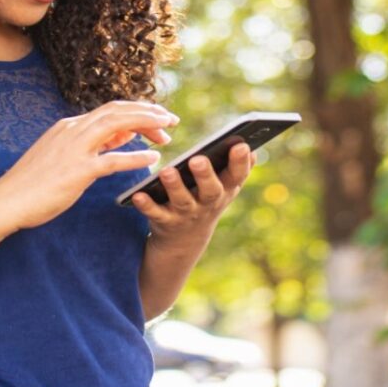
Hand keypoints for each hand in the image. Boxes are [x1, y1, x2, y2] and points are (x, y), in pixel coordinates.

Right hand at [0, 101, 177, 229]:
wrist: (6, 201)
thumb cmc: (33, 183)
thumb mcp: (62, 155)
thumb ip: (91, 144)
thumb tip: (121, 136)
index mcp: (69, 126)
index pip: (110, 109)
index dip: (137, 112)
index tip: (156, 120)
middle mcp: (72, 130)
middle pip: (118, 110)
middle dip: (148, 112)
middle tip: (171, 121)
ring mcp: (74, 149)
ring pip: (118, 124)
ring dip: (146, 124)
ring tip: (167, 132)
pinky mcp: (77, 170)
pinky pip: (113, 159)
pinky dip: (135, 157)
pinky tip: (153, 159)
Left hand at [130, 142, 256, 253]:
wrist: (184, 241)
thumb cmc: (206, 201)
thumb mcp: (224, 188)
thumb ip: (236, 169)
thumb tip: (249, 147)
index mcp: (225, 190)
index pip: (237, 176)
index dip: (240, 162)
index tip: (240, 145)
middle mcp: (208, 203)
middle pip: (210, 190)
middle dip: (205, 175)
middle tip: (198, 159)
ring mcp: (186, 214)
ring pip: (182, 200)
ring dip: (174, 186)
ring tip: (167, 171)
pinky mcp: (164, 221)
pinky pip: (155, 213)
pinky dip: (147, 205)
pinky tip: (138, 195)